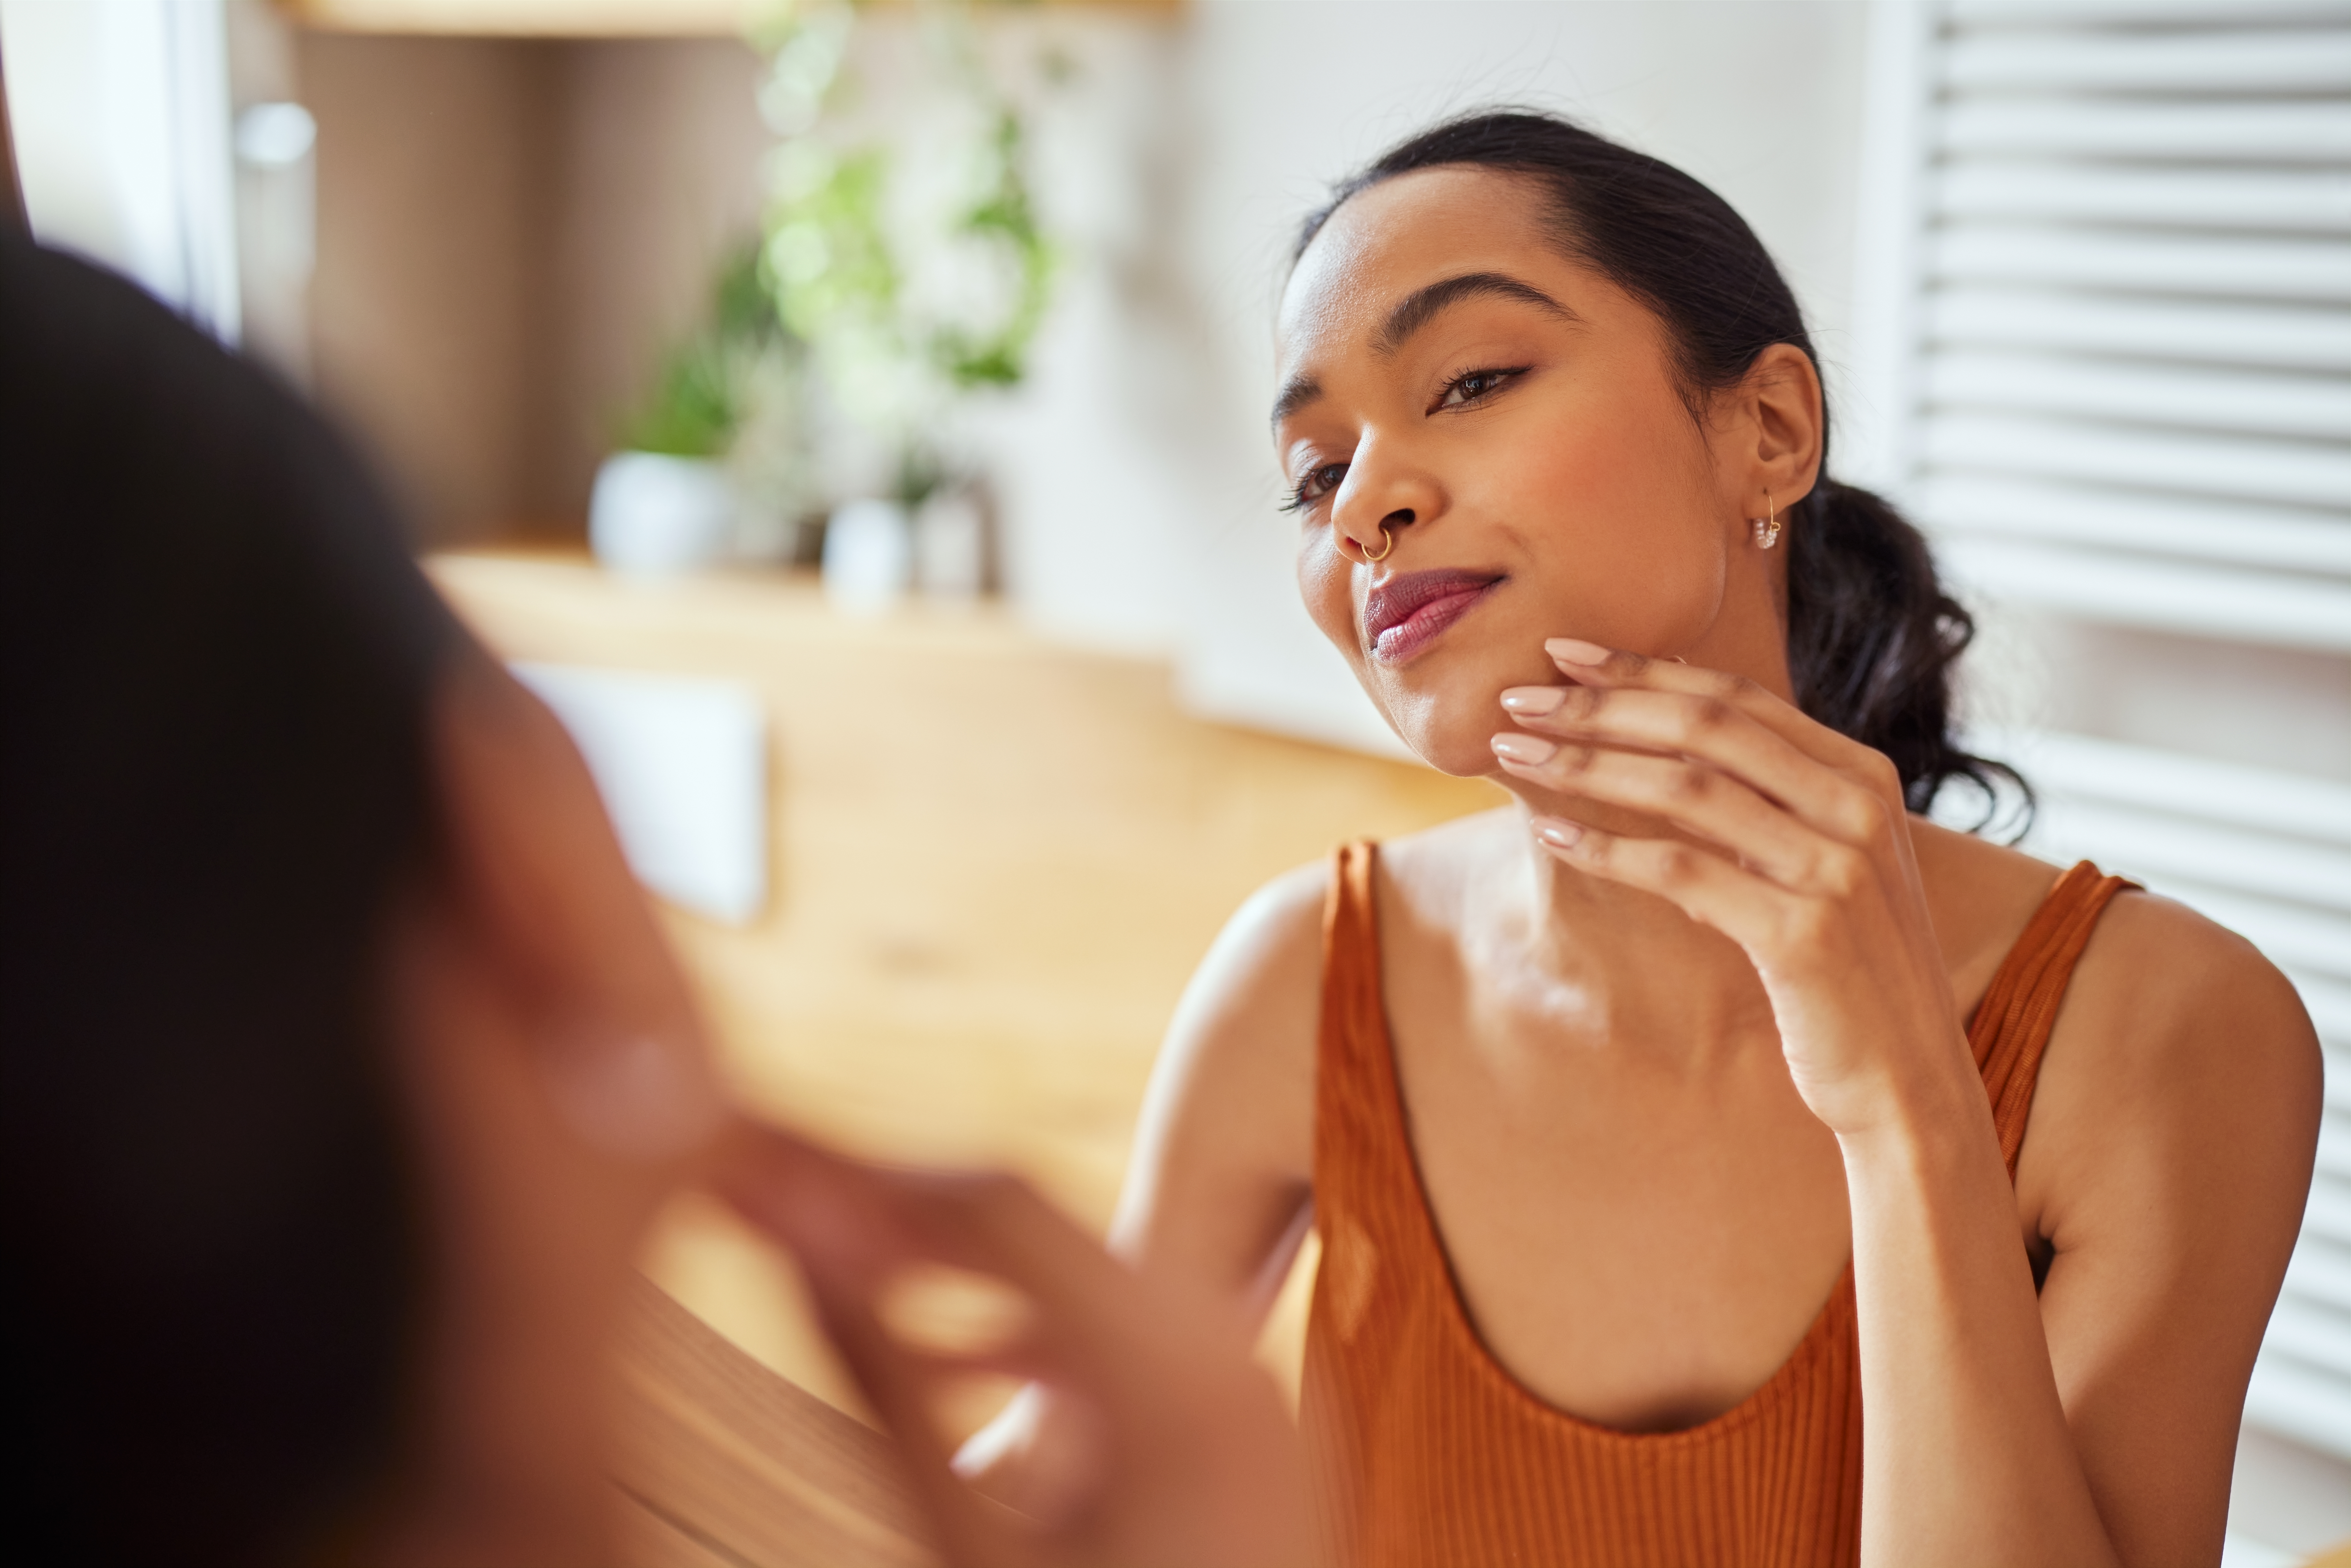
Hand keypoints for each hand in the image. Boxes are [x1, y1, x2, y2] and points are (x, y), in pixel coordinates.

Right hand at [713, 1123, 1311, 1567]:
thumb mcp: (970, 1545)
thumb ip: (884, 1377)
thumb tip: (791, 1237)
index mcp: (1173, 1378)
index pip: (995, 1207)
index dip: (870, 1176)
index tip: (768, 1167)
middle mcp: (1234, 1357)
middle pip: (1044, 1224)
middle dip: (908, 1214)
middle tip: (789, 1209)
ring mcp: (1254, 1393)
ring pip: (1083, 1280)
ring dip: (964, 1276)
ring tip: (844, 1281)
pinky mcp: (1247, 1434)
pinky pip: (1131, 1348)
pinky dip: (1034, 1342)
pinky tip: (947, 1361)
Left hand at [1488, 638, 1973, 1135]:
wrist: (1907, 1077)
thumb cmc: (1847, 969)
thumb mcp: (1819, 863)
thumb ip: (1764, 799)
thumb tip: (1664, 729)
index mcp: (1862, 775)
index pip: (1737, 696)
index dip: (1645, 668)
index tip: (1563, 650)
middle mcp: (1855, 808)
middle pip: (1706, 727)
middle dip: (1601, 704)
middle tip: (1517, 696)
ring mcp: (1833, 868)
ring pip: (1685, 787)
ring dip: (1586, 763)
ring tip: (1514, 753)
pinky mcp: (1801, 932)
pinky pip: (1682, 870)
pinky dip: (1607, 848)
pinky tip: (1553, 833)